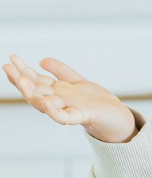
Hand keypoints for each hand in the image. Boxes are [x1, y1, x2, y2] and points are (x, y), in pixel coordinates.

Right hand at [2, 54, 137, 142]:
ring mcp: (68, 110)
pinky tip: (47, 101)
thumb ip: (60, 71)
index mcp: (56, 93)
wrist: (116, 117)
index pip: (35, 82)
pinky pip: (65, 117)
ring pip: (45, 104)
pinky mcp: (81, 116)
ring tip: (21, 79)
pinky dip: (54, 111)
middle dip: (20, 80)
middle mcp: (58, 102)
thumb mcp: (76, 81)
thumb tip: (42, 60)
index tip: (11, 60)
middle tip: (8, 67)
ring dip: (31, 93)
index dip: (22, 72)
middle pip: (35, 91)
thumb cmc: (95, 101)